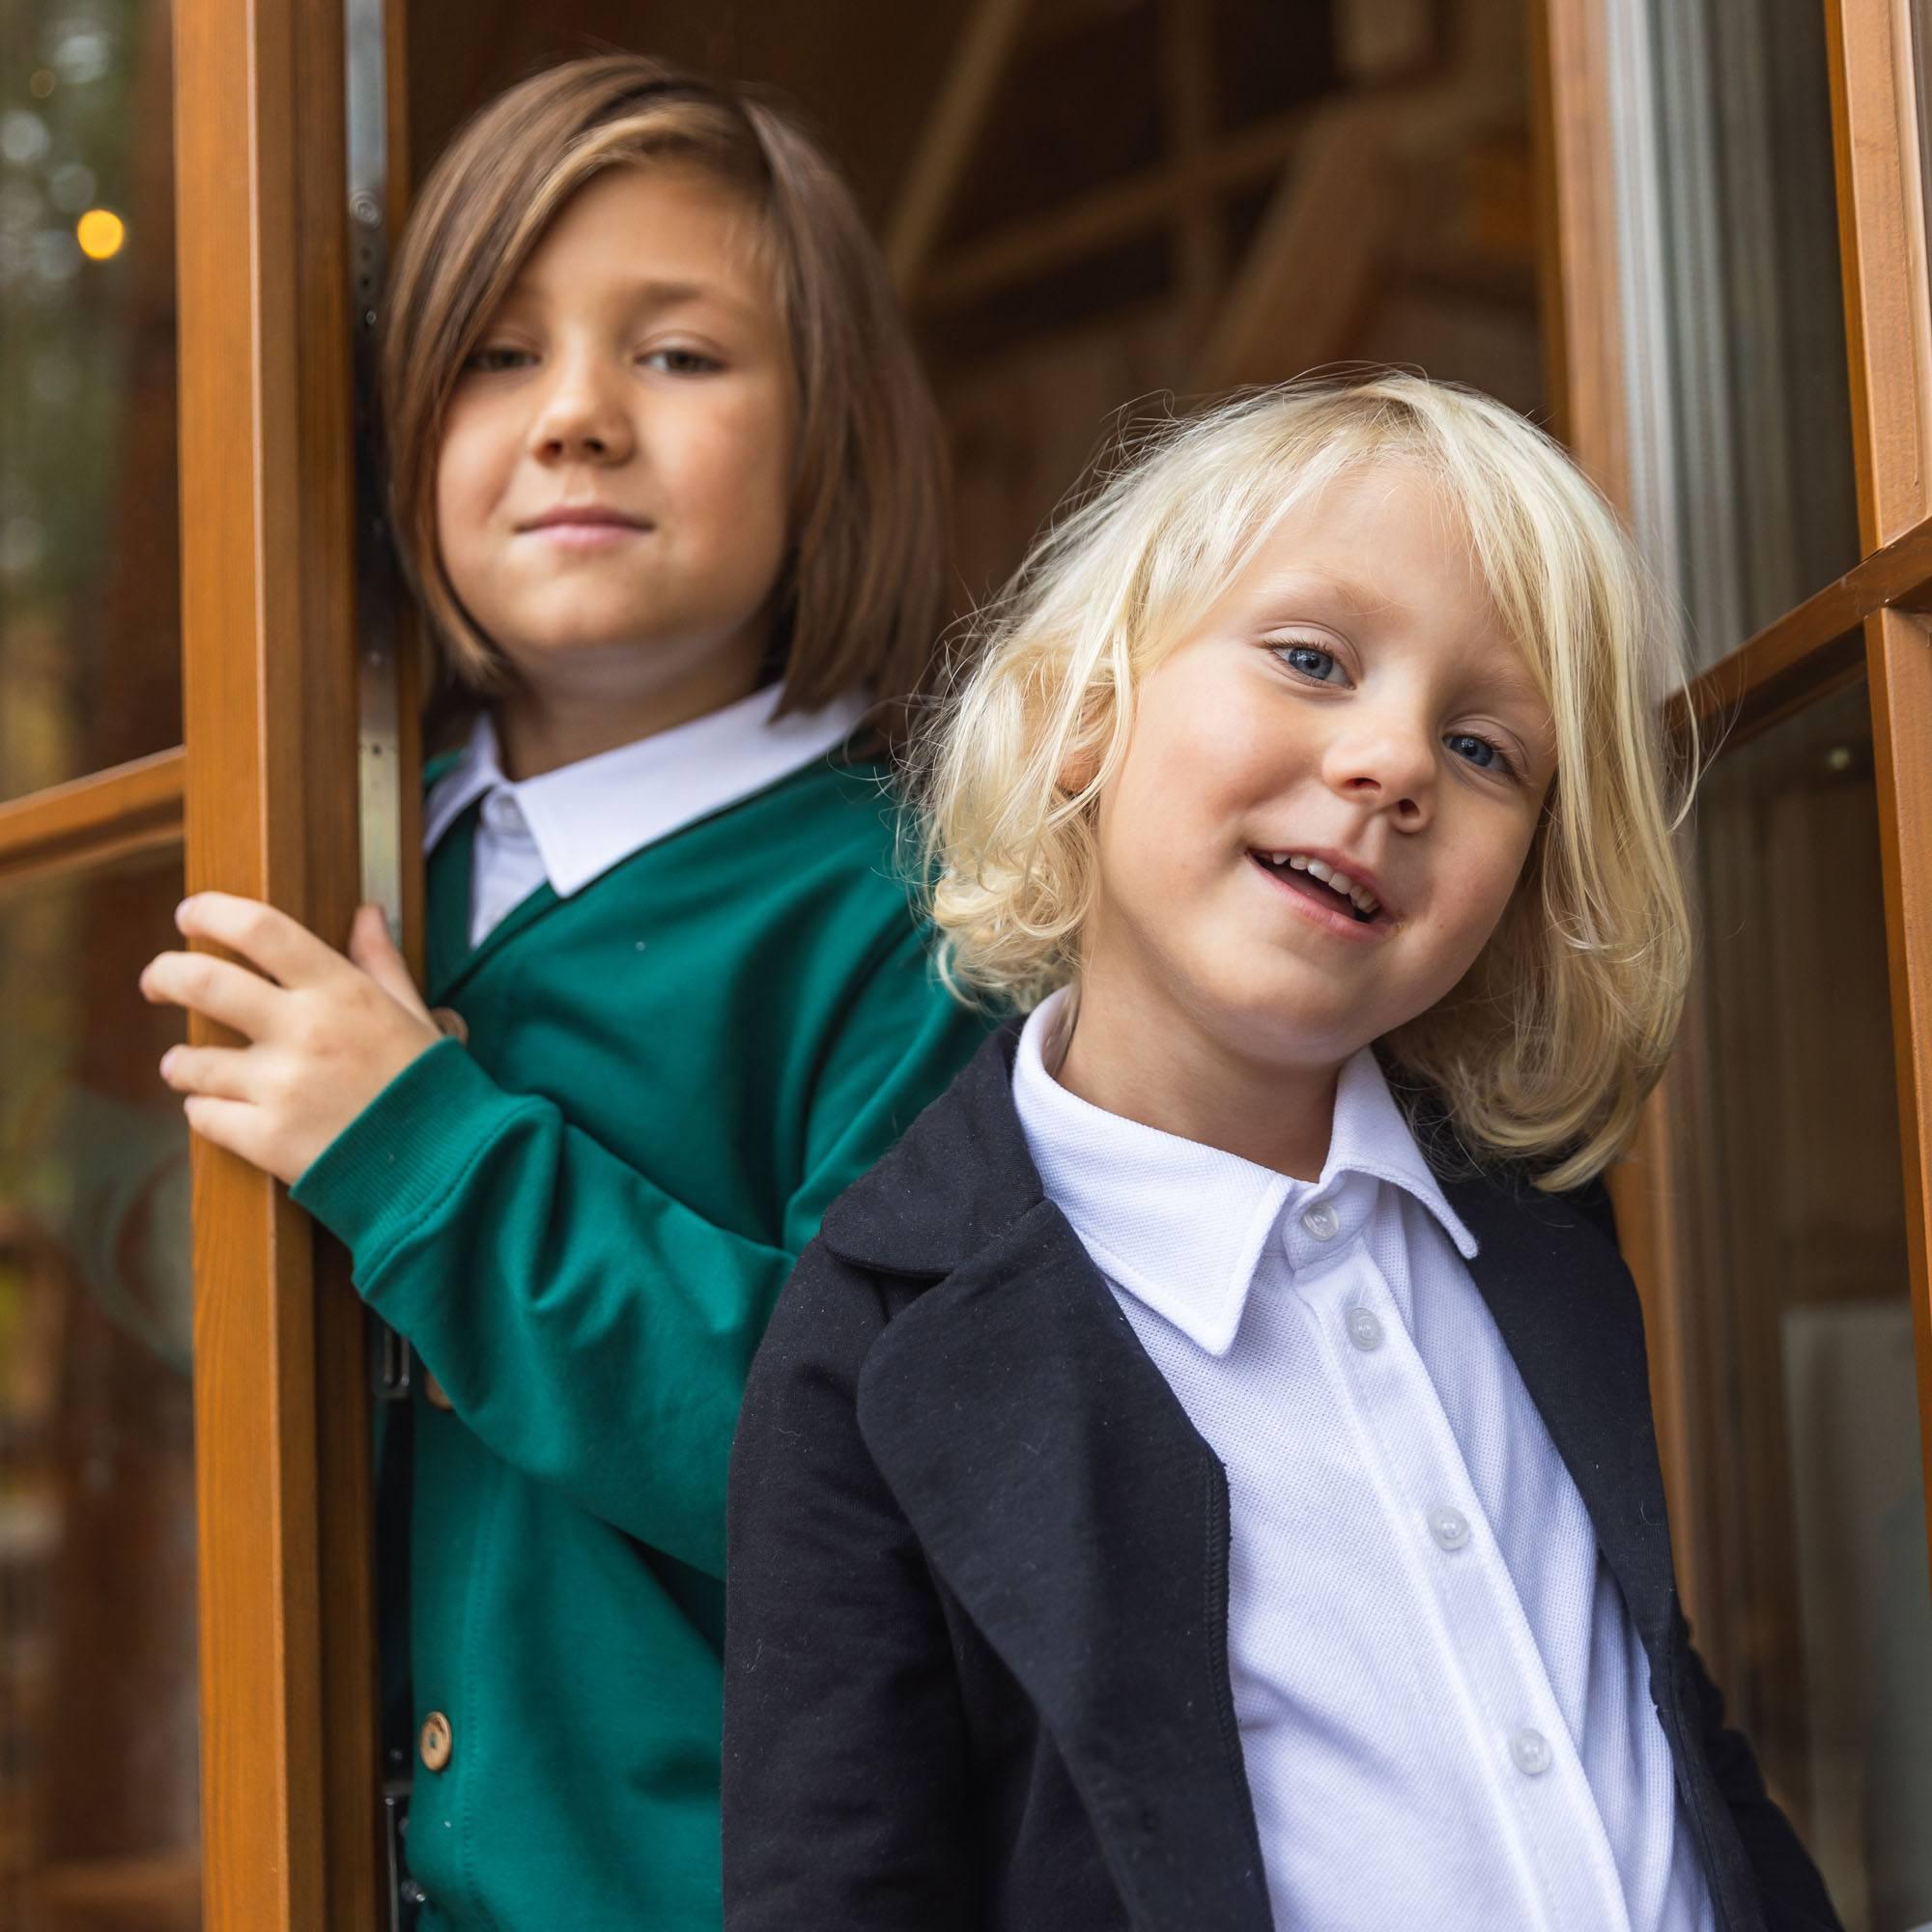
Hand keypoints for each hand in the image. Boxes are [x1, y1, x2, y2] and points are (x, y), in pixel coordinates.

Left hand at [139, 894, 445, 1184]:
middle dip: (164, 976)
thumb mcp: (414, 1015)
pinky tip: (220, 1111)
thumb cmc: (430, 1088)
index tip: (190, 915)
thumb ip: (381, 962)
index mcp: (341, 992)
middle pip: (201, 981)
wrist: (447, 1170)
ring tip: (188, 1067)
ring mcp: (282, 1087)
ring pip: (190, 1061)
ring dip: (183, 1063)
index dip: (213, 912)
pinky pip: (203, 1116)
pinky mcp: (267, 1139)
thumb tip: (367, 913)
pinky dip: (204, 1111)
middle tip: (156, 983)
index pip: (261, 929)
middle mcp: (304, 1031)